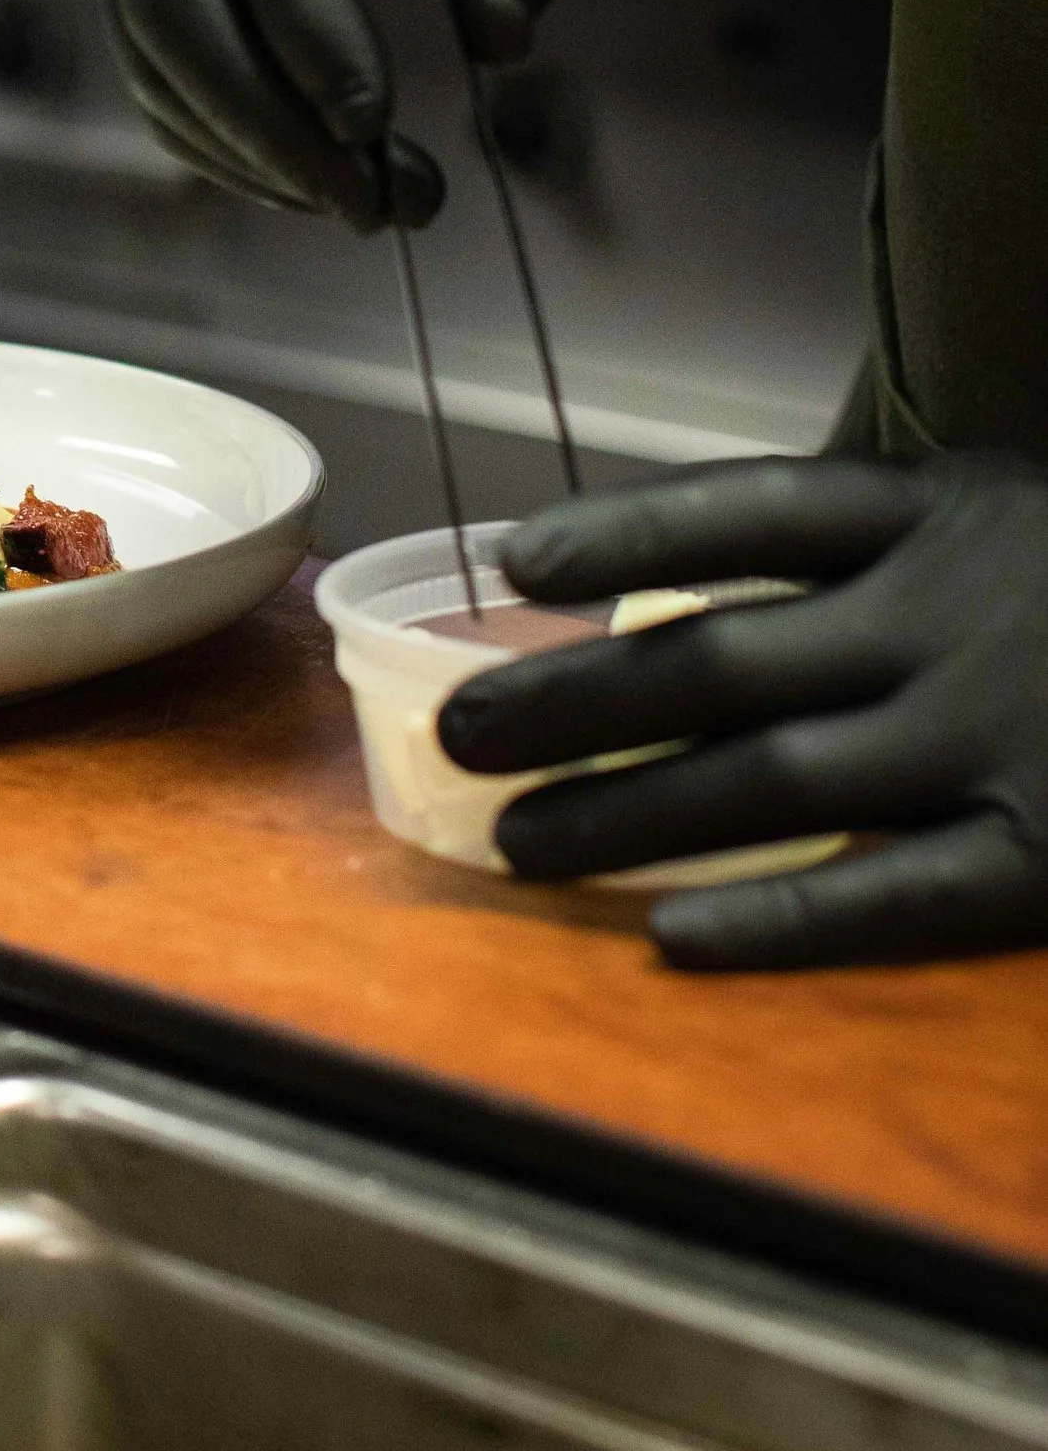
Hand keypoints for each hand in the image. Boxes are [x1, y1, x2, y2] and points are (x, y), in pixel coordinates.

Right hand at [75, 0, 577, 230]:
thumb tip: (500, 40)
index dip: (306, 17)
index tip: (374, 122)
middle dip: (261, 113)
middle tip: (364, 204)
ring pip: (140, 41)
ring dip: (242, 146)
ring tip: (356, 204)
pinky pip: (139, 63)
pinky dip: (217, 139)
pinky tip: (302, 179)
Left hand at [436, 456, 1047, 969]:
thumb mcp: (990, 517)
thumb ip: (856, 547)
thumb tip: (652, 600)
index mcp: (936, 511)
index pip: (750, 510)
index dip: (626, 532)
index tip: (514, 561)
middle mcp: (951, 614)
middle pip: (719, 659)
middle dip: (571, 700)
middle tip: (457, 733)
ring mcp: (1000, 736)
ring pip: (772, 781)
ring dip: (629, 813)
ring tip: (515, 839)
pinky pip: (893, 897)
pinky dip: (781, 921)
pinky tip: (676, 939)